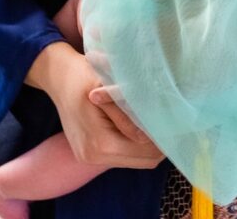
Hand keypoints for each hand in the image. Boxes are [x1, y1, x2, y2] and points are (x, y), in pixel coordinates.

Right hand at [28, 42, 163, 168]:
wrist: (58, 76)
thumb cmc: (83, 75)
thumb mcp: (107, 89)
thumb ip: (127, 115)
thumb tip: (151, 134)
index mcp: (99, 144)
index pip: (145, 153)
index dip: (164, 139)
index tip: (178, 121)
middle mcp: (93, 157)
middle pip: (142, 160)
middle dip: (159, 143)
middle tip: (173, 120)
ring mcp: (89, 157)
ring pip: (133, 159)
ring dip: (147, 144)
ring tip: (159, 119)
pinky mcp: (89, 151)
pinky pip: (120, 153)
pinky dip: (134, 142)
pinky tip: (141, 123)